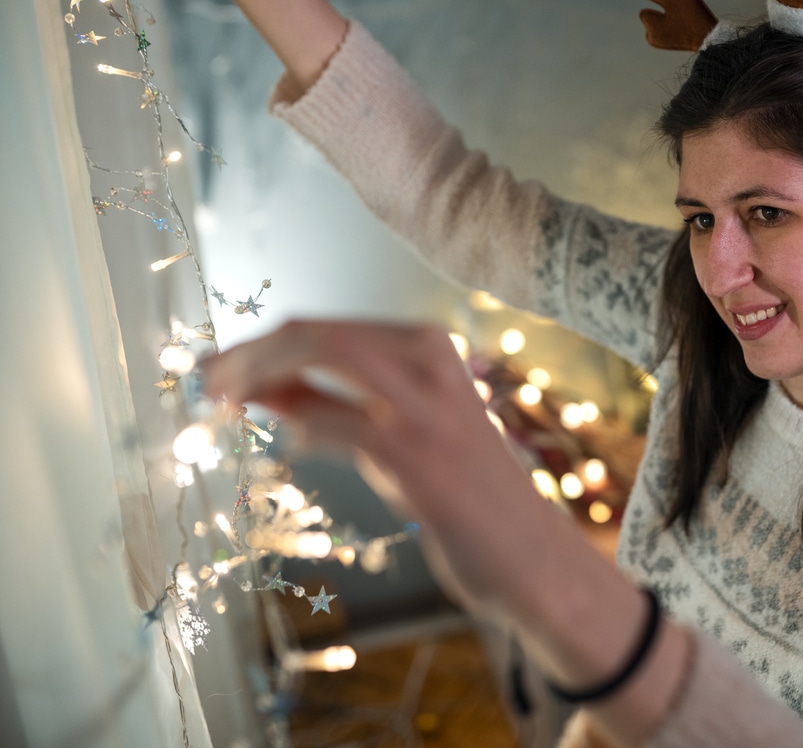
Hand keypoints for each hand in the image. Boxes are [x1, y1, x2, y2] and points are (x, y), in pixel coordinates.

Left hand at [199, 319, 558, 619]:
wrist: (526, 550)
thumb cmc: (456, 491)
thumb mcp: (391, 435)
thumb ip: (332, 405)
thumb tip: (255, 386)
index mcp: (428, 346)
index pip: (326, 327)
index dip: (260, 346)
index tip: (217, 372)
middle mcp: (430, 360)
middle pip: (317, 332)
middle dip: (248, 354)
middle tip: (202, 385)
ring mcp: (424, 404)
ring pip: (323, 354)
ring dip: (256, 378)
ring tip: (219, 407)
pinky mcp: (416, 452)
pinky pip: (335, 421)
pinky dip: (299, 426)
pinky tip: (289, 439)